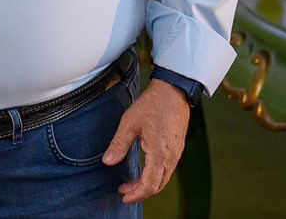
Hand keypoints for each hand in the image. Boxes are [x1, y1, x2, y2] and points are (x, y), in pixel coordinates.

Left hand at [102, 79, 189, 203]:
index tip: (124, 196)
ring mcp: (176, 152)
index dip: (136, 194)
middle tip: (124, 191)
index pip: (149, 184)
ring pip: (163, 178)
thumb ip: (119, 144)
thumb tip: (107, 162)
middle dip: (140, 192)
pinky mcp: (178, 147)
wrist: (173, 90)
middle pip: (157, 185)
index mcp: (159, 153)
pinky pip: (167, 169)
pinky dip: (156, 175)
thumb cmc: (152, 104)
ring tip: (132, 183)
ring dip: (148, 184)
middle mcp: (171, 156)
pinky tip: (145, 170)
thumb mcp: (130, 122)